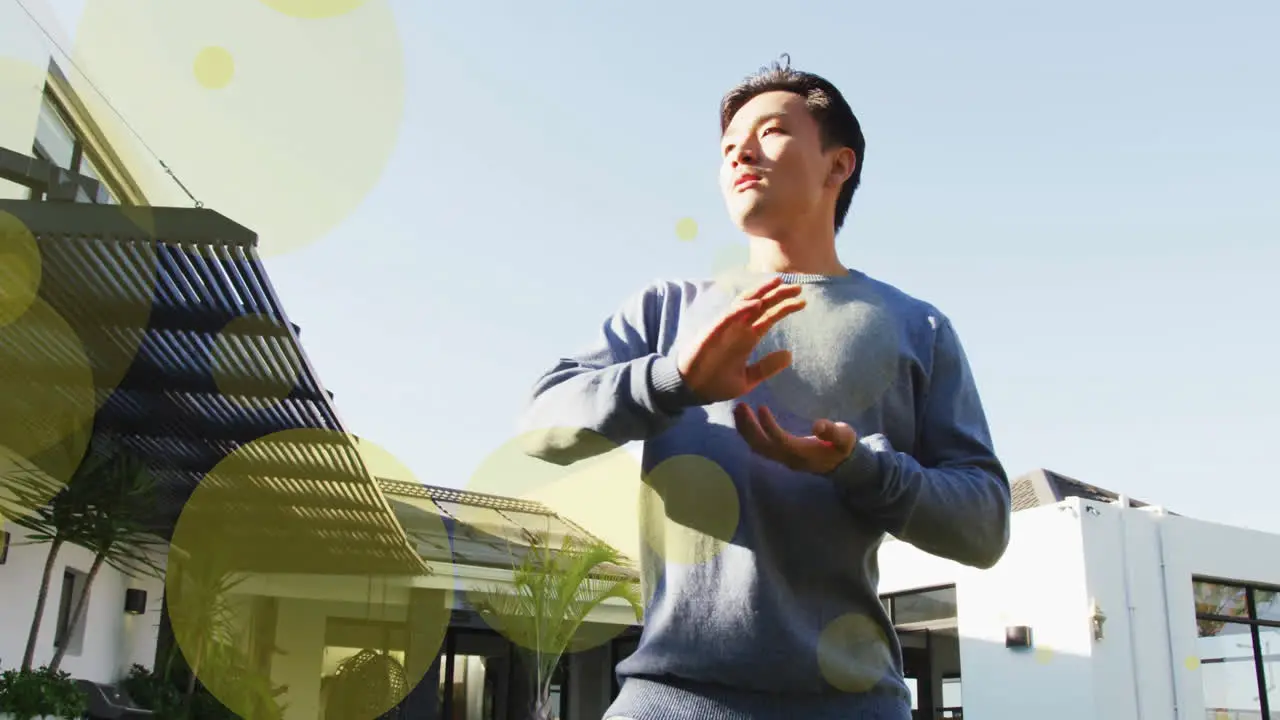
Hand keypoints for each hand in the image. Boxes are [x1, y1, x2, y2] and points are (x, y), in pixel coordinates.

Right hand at [676, 276, 805, 402]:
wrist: (691, 390)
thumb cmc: (715, 382)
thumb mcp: (747, 379)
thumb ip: (766, 367)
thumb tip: (790, 355)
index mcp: (746, 338)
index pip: (768, 317)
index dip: (785, 308)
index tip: (803, 303)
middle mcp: (737, 329)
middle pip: (760, 305)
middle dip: (778, 294)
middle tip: (797, 288)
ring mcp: (724, 329)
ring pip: (744, 304)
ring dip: (761, 292)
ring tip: (778, 283)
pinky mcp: (711, 333)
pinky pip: (727, 317)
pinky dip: (741, 309)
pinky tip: (756, 303)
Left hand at [734, 403, 856, 473]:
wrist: (841, 464)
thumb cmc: (842, 447)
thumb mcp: (844, 438)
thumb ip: (833, 432)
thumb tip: (818, 426)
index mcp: (802, 453)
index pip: (780, 441)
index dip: (768, 426)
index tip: (761, 408)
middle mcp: (788, 458)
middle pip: (762, 446)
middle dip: (748, 428)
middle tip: (740, 406)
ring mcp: (782, 458)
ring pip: (757, 447)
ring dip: (745, 430)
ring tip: (738, 409)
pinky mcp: (780, 455)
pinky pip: (759, 446)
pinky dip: (749, 433)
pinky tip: (744, 419)